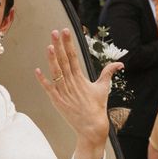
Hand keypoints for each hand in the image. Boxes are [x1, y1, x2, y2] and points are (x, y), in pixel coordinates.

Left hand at [35, 28, 120, 158]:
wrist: (92, 127)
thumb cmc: (97, 106)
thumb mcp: (103, 87)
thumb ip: (108, 73)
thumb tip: (120, 63)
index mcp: (81, 78)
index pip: (73, 56)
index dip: (69, 43)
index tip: (65, 31)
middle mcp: (72, 83)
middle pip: (64, 60)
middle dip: (59, 46)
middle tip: (55, 32)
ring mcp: (64, 92)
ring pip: (56, 72)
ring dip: (52, 59)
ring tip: (49, 46)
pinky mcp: (57, 101)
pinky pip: (49, 89)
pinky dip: (43, 80)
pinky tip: (37, 71)